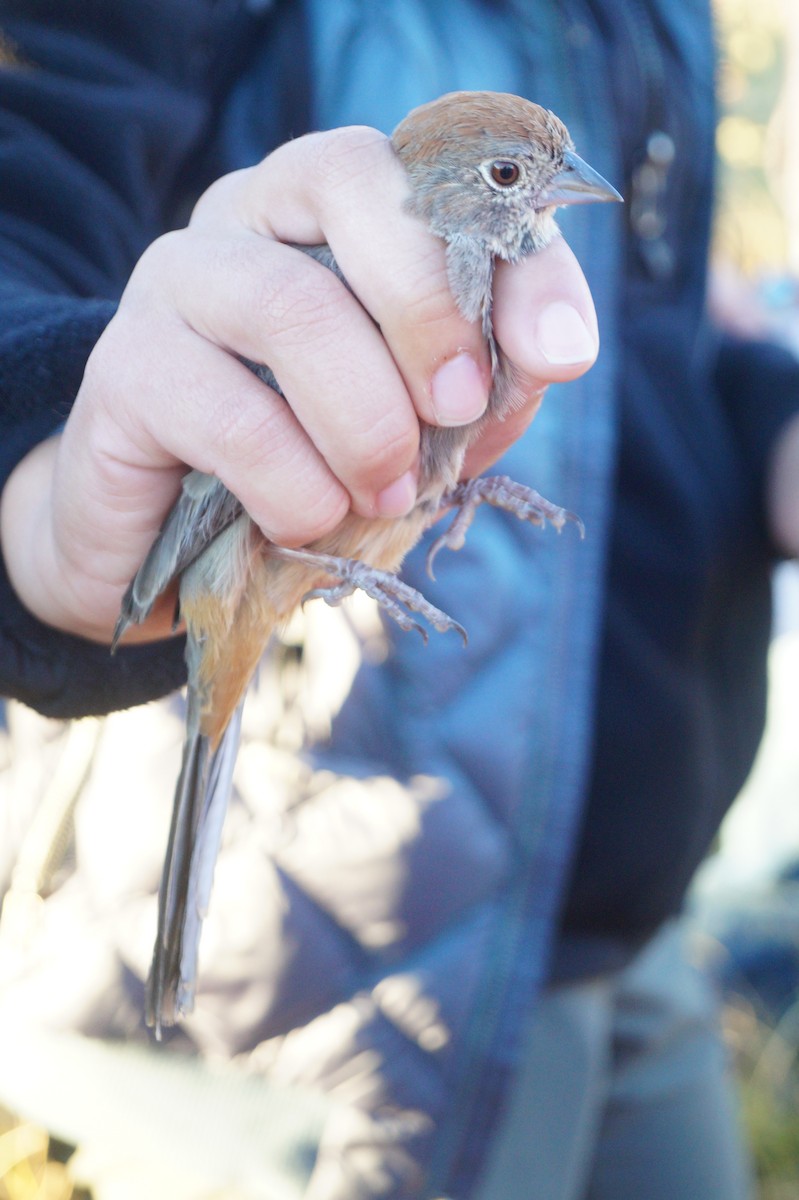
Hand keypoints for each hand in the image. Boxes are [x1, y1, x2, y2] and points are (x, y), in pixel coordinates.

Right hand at [0, 124, 597, 643]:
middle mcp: (251, 213)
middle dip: (428, 307)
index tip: (560, 354)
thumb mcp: (428, 425)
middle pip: (347, 180)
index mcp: (336, 208)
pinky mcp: (124, 368)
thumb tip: (556, 349)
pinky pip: (229, 414)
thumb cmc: (316, 464)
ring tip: (382, 494)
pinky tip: (305, 522)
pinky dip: (295, 485)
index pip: (438, 171)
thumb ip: (494, 379)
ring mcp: (176, 279)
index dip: (516, 252)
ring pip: (289, 305)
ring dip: (364, 421)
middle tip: (457, 411)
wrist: (174, 545)